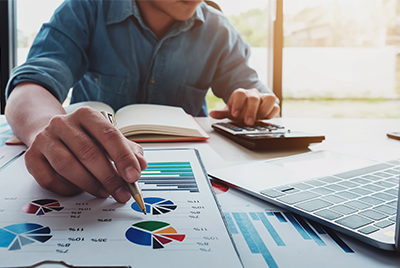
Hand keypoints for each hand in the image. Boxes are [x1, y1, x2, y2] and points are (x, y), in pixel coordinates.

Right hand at [24, 107, 146, 202]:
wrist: (47, 131)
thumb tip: (141, 165)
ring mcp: (45, 139)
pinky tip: (80, 189)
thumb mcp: (107, 138)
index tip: (134, 175)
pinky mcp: (32, 157)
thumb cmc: (83, 137)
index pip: (109, 135)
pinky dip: (68, 188)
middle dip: (109, 177)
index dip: (123, 157)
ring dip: (90, 184)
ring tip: (104, 192)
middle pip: (89, 152)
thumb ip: (127, 150)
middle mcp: (63, 123)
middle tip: (122, 192)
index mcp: (86, 115)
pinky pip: (51, 179)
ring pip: (68, 166)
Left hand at [209, 88, 279, 124]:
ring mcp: (263, 98)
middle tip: (248, 122)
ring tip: (258, 120)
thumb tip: (212, 114)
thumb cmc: (239, 110)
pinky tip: (264, 120)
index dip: (238, 104)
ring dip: (264, 110)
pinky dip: (271, 114)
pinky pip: (276, 107)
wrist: (247, 109)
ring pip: (269, 98)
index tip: (235, 115)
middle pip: (254, 98)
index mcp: (241, 94)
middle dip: (251, 111)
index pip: (240, 94)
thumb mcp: (229, 112)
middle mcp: (253, 94)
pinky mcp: (271, 104)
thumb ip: (221, 113)